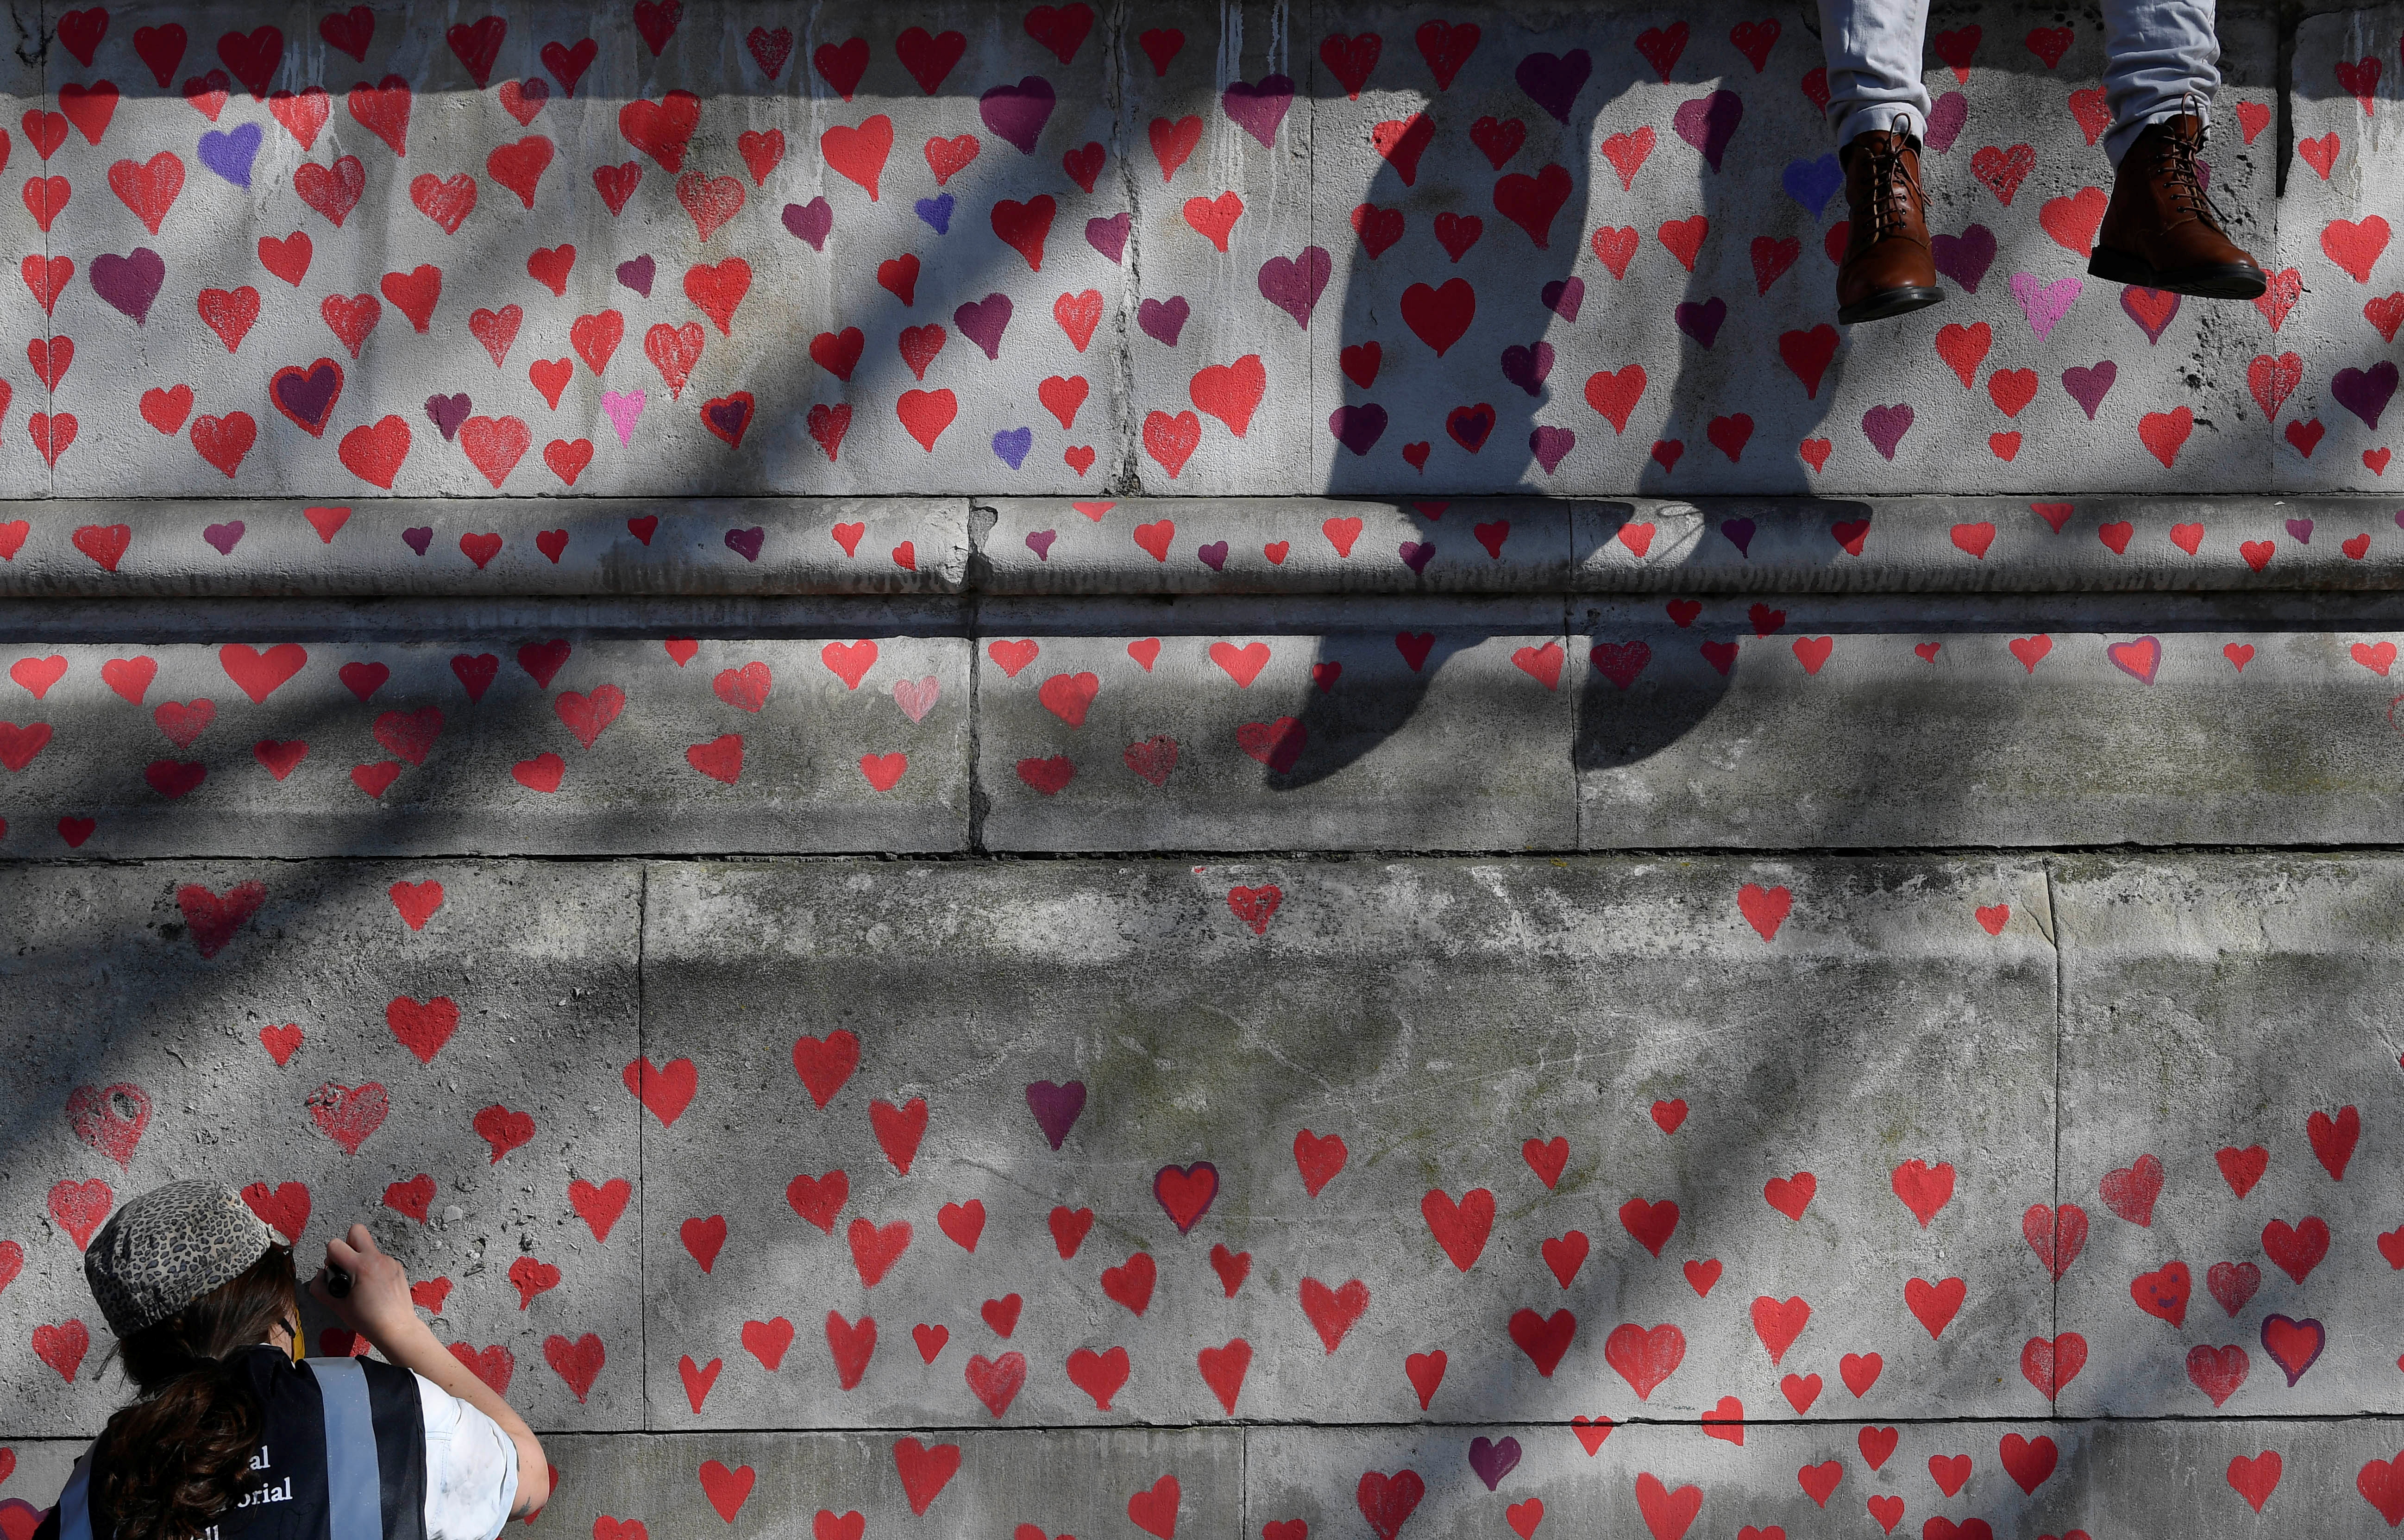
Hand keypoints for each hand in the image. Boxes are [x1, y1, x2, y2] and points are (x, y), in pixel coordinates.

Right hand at [308, 1223, 422, 1350]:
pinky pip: (379, 1258)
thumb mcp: (337, 1306)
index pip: (335, 1244)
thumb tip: (319, 1276)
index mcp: (361, 1266)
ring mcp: (389, 1261)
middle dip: (347, 1244)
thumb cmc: (368, 1320)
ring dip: (360, 1258)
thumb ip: (321, 1289)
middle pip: (356, 1231)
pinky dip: (372, 1266)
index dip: (329, 1257)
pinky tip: (372, 1285)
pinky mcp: (397, 1267)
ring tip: (359, 1280)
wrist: (396, 1328)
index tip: (334, 1271)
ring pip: (368, 1247)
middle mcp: (377, 1259)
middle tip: (346, 1265)